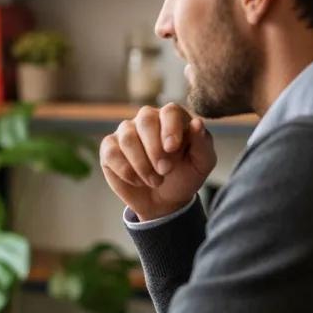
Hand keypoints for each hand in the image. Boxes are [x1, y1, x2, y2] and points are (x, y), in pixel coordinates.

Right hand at [99, 103, 215, 221]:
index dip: (170, 128)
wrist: (163, 200)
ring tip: (155, 181)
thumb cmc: (184, 177)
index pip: (169, 111)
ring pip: (128, 139)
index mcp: (172, 118)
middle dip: (154, 149)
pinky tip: (138, 181)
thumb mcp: (201, 164)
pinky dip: (126, 171)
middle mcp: (147, 120)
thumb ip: (202, 143)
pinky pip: (111, 153)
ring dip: (142, 165)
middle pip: (145, 120)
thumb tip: (197, 123)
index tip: (172, 148)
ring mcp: (126, 132)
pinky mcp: (109, 148)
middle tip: (165, 170)